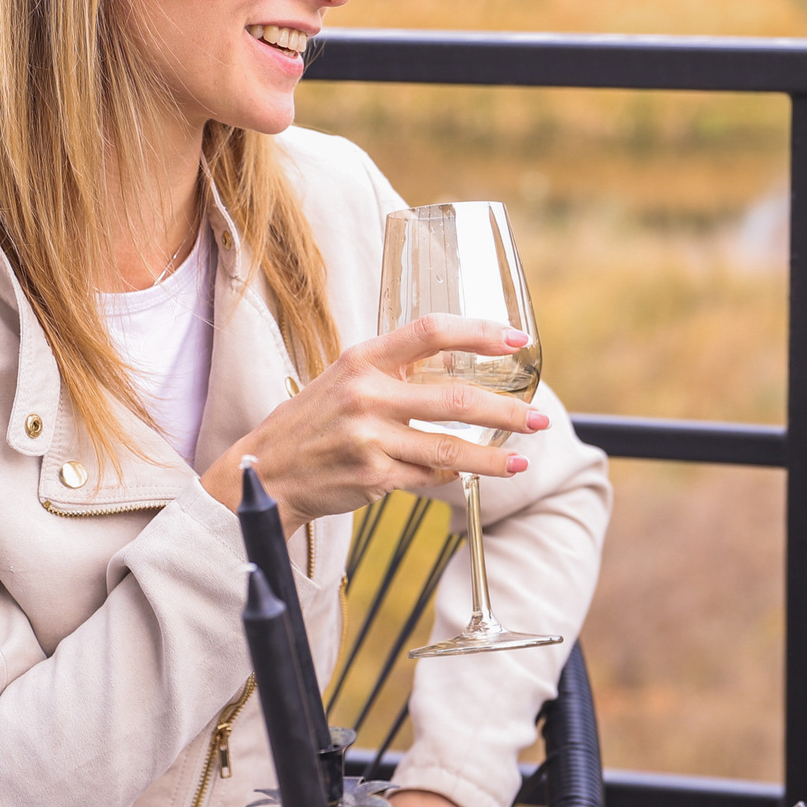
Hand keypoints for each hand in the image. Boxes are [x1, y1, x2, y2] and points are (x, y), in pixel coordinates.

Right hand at [200, 314, 549, 525]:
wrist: (266, 473)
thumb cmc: (314, 423)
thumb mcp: (345, 379)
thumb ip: (395, 370)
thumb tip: (460, 362)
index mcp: (363, 359)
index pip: (431, 331)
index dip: (479, 331)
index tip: (517, 340)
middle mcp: (366, 394)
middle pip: (455, 398)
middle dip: (506, 411)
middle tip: (540, 419)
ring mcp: (369, 437)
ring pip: (449, 447)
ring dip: (492, 457)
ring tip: (520, 461)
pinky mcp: (372, 475)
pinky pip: (426, 475)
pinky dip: (447, 475)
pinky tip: (463, 475)